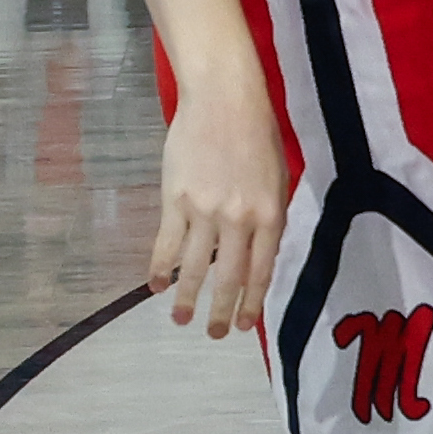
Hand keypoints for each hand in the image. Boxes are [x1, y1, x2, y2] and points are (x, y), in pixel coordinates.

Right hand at [152, 72, 291, 336]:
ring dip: (186, 298)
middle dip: (222, 311)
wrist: (224, 99)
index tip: (246, 325)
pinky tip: (155, 285)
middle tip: (216, 334)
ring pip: (194, 267)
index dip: (253, 301)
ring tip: (180, 319)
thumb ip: (268, 215)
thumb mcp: (277, 177)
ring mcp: (204, 211)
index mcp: (270, 214)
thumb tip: (257, 251)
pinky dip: (159, 268)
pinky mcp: (175, 199)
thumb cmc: (257, 133)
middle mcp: (239, 219)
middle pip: (229, 277)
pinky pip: (166, 244)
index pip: (262, 271)